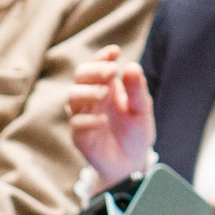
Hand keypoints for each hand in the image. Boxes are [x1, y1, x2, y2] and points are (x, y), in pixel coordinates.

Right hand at [67, 45, 156, 182]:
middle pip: (81, 75)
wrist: (132, 163)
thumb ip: (137, 89)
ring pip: (72, 95)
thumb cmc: (136, 132)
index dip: (102, 56)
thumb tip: (131, 66)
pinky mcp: (80, 135)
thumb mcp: (142, 109)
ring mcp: (84, 115)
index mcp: (107, 86)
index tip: (114, 51)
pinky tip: (102, 121)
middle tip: (111, 72)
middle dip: (94, 70)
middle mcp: (92, 97)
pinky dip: (88, 120)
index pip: (97, 64)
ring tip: (105, 94)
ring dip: (88, 91)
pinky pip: (76, 123)